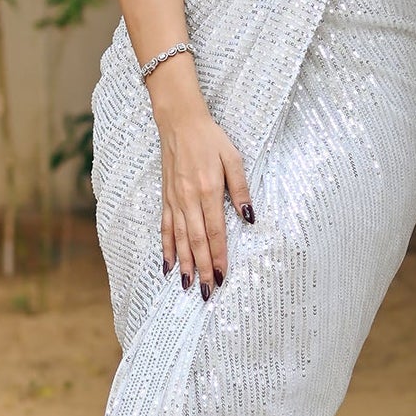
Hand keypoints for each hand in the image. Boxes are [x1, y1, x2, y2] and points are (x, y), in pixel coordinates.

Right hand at [151, 70, 251, 299]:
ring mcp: (174, 200)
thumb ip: (241, 190)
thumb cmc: (210, 139)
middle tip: (206, 293)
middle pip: (197, 242)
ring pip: (180, 239)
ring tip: (187, 286)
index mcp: (208, 191)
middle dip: (202, 269)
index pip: (215, 232)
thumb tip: (249, 219)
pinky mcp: (166, 198)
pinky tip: (167, 265)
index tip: (222, 277)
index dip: (218, 257)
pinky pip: (166, 228)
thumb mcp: (233, 159)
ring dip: (184, 264)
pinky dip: (167, 248)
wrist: (179, 122)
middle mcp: (188, 200)